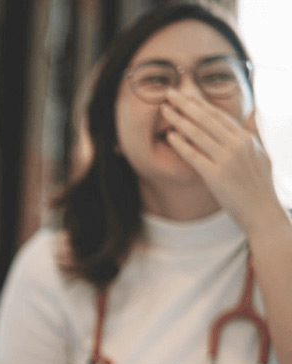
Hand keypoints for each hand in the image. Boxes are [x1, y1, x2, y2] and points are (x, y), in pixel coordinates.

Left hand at [160, 88, 279, 233]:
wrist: (261, 211)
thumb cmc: (259, 184)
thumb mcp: (261, 153)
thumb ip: (254, 131)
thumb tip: (254, 110)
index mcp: (246, 138)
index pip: (218, 115)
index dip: (199, 103)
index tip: (185, 93)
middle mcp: (237, 146)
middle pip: (206, 119)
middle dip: (185, 104)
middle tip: (168, 92)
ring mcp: (227, 160)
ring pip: (198, 134)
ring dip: (179, 119)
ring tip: (164, 109)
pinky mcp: (216, 176)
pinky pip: (194, 156)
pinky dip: (182, 144)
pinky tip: (170, 135)